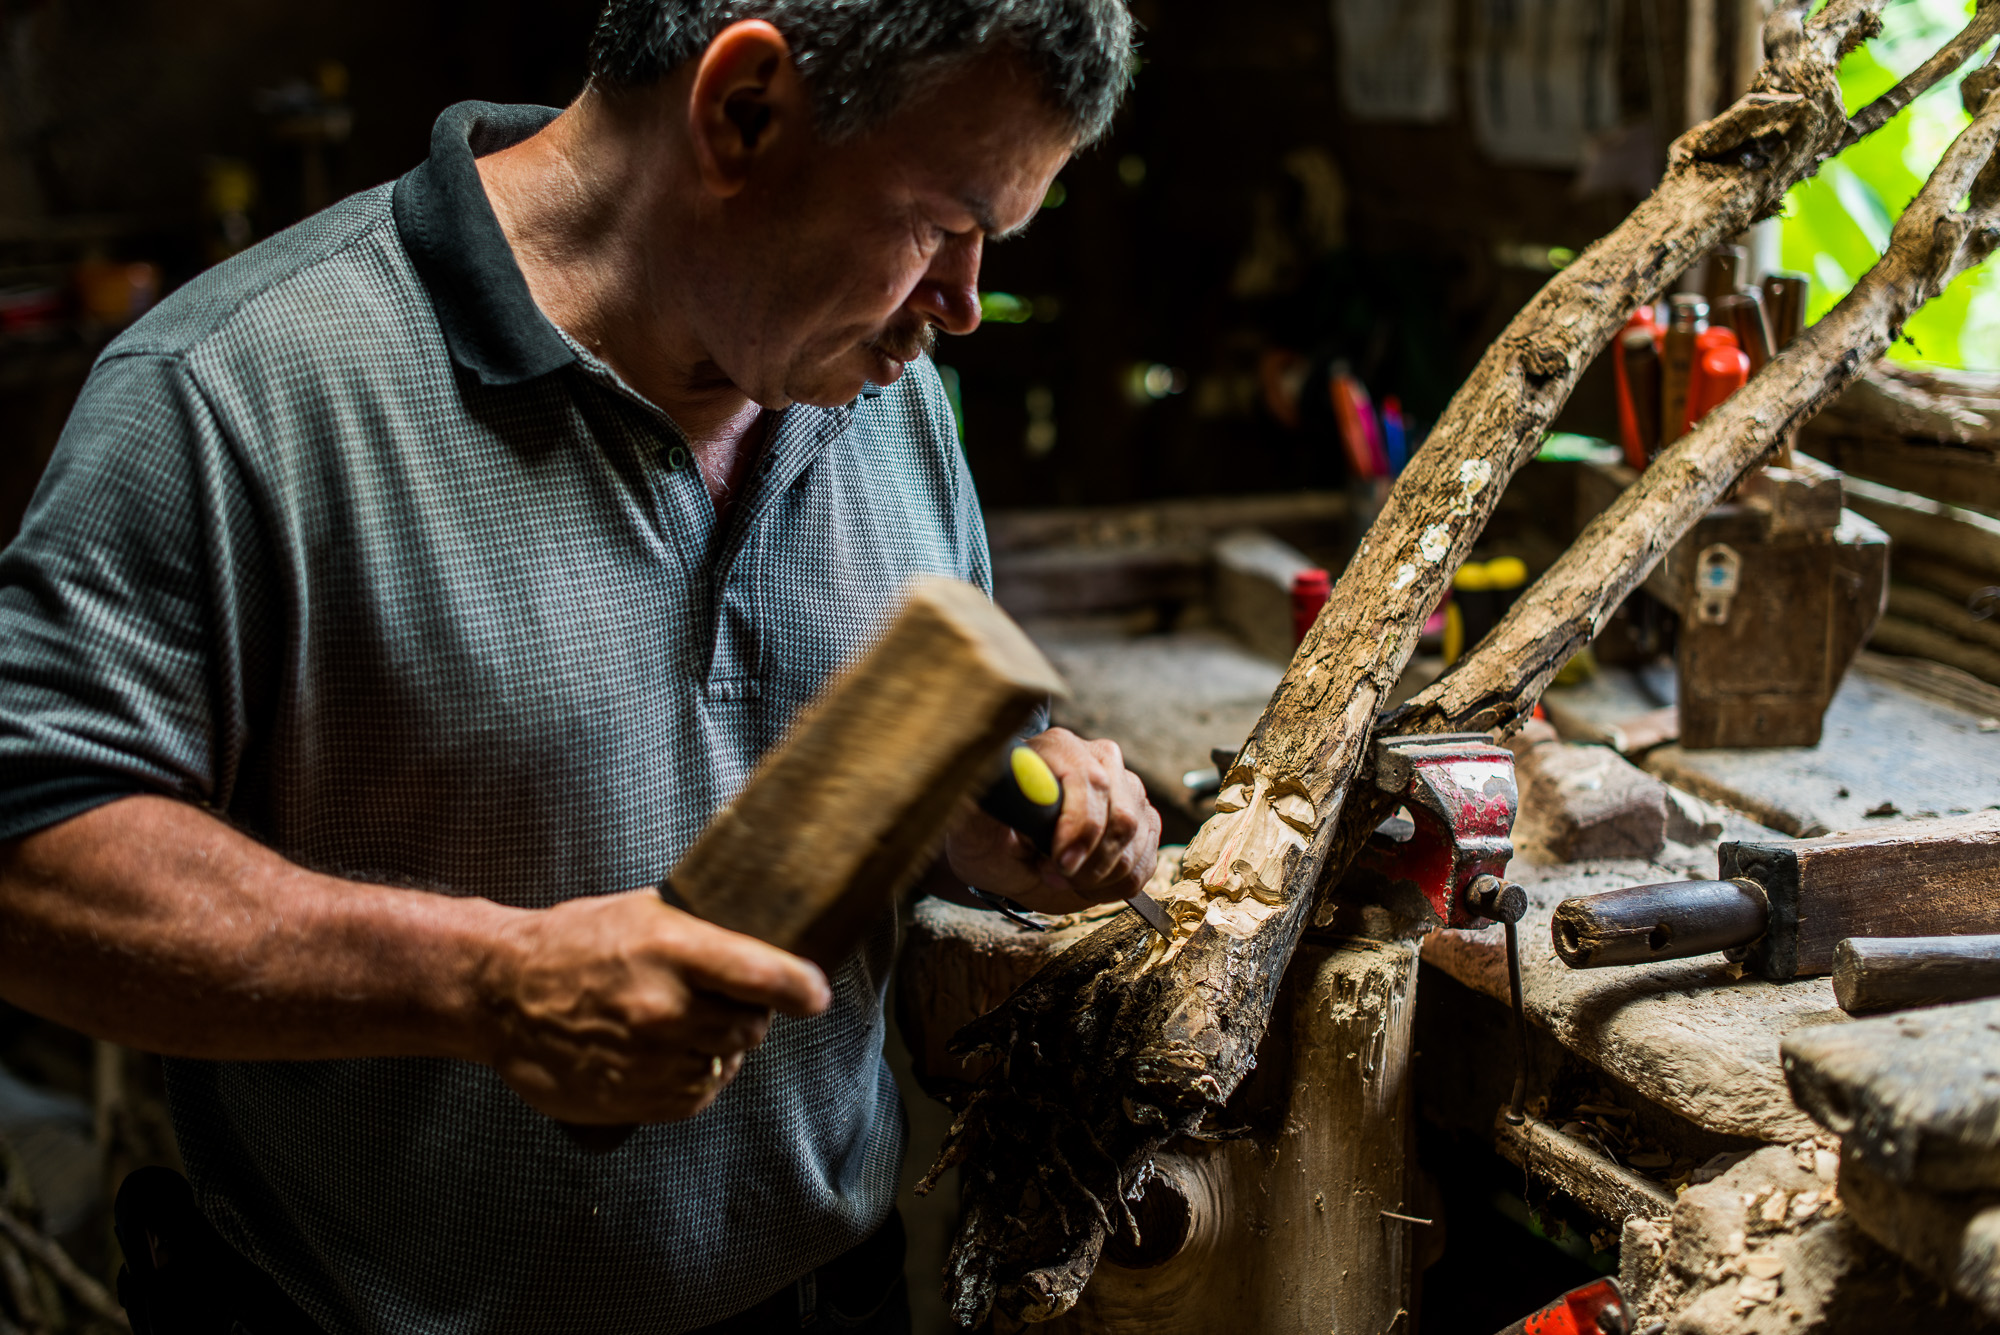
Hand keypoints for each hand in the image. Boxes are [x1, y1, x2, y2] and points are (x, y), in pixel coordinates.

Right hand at [471, 889, 829, 1123]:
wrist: (502, 994)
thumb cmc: (573, 945)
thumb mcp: (641, 912)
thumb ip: (702, 931)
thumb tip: (761, 939)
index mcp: (671, 949)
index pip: (765, 975)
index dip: (801, 987)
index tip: (813, 994)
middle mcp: (665, 1007)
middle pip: (752, 1025)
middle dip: (747, 1013)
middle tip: (721, 1000)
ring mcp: (649, 1058)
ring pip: (726, 1062)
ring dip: (718, 1047)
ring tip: (680, 1025)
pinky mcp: (635, 1098)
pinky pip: (697, 1095)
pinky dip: (694, 1078)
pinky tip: (666, 1054)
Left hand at [945, 728, 1161, 914]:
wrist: (1006, 856)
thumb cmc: (986, 835)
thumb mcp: (971, 821)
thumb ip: (986, 801)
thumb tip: (1002, 781)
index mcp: (1057, 747)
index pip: (1089, 780)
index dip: (1080, 826)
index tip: (1061, 863)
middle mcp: (1098, 760)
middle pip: (1122, 815)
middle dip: (1090, 861)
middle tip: (1055, 877)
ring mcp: (1126, 789)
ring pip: (1136, 841)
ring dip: (1099, 875)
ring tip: (1063, 878)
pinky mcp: (1142, 819)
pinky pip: (1146, 860)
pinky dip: (1116, 884)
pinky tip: (1085, 882)